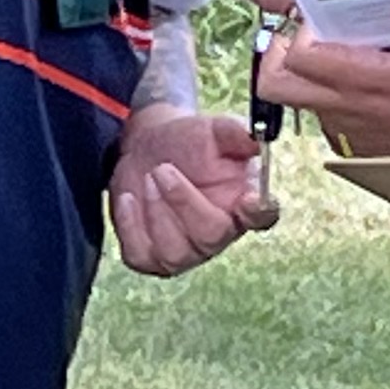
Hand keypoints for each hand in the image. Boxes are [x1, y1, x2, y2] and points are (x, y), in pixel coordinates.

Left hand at [110, 105, 278, 276]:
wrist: (148, 150)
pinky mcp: (150, 258)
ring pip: (175, 252)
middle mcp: (219, 234)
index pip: (262, 216)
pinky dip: (130, 224)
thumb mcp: (211, 130)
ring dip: (156, 211)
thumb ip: (235, 132)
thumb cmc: (188, 143)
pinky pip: (140, 254)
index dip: (257, 212)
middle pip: (211, 236)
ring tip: (148, 177)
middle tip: (162, 169)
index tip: (248, 199)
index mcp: (243, 203)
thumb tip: (255, 137)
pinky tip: (128, 197)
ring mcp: (185, 252)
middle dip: (183, 202)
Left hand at [254, 5, 389, 157]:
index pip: (298, 57)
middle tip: (305, 40)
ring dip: (306, 77)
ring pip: (297, 101)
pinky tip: (359, 86)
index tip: (321, 21)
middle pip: (274, 85)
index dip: (300, 34)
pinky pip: (322, 117)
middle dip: (276, 58)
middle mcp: (345, 107)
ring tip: (340, 60)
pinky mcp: (351, 143)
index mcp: (365, 80)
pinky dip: (329, 98)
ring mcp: (344, 128)